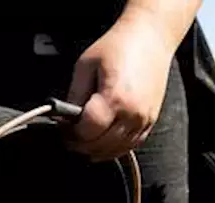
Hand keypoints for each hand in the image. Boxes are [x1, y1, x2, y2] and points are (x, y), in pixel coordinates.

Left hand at [65, 16, 174, 159]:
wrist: (151, 39)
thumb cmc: (118, 46)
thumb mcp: (86, 65)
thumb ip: (75, 95)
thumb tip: (66, 118)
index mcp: (115, 98)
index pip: (88, 130)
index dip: (71, 133)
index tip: (63, 128)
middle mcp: (133, 114)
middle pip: (101, 145)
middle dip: (81, 144)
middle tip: (68, 137)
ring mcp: (144, 120)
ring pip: (115, 150)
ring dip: (96, 150)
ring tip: (83, 141)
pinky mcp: (150, 121)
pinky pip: (130, 146)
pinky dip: (113, 148)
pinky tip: (101, 143)